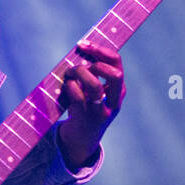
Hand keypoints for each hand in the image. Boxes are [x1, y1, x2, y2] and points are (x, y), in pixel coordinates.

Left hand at [57, 40, 124, 168]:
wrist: (81, 139)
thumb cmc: (86, 108)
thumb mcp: (95, 91)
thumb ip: (92, 74)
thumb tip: (79, 50)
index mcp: (118, 90)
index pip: (116, 63)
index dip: (100, 50)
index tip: (83, 44)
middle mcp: (114, 101)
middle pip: (114, 74)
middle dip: (95, 64)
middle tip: (80, 66)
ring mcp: (101, 111)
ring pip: (95, 85)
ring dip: (80, 74)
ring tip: (70, 74)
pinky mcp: (86, 118)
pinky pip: (78, 96)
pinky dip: (70, 86)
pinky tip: (66, 86)